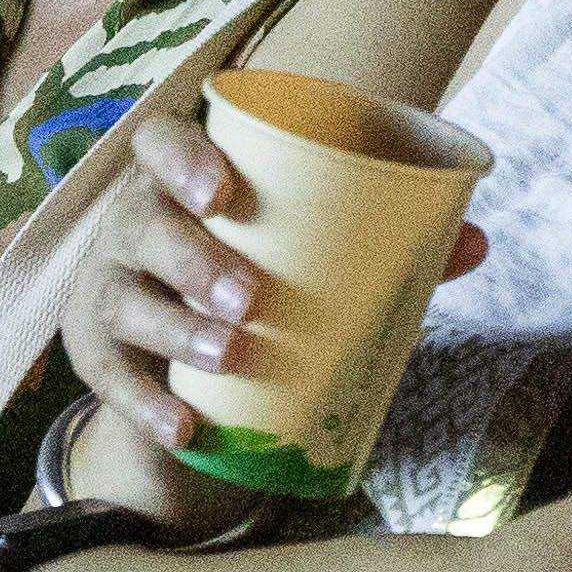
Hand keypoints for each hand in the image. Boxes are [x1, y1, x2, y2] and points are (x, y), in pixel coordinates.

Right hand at [57, 115, 482, 522]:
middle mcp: (131, 223)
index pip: (159, 143)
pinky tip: (184, 427)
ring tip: (230, 354)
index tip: (223, 193)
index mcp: (181, 179)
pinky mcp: (96, 354)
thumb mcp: (310, 253)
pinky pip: (108, 378)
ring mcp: (106, 288)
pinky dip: (144, 406)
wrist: (194, 355)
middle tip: (249, 298)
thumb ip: (390, 243)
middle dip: (192, 259)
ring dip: (174, 328)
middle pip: (143, 224)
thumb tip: (475, 242)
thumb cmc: (261, 273)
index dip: (182, 159)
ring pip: (122, 300)